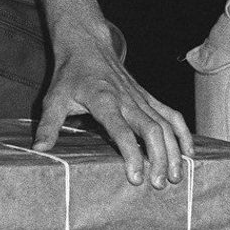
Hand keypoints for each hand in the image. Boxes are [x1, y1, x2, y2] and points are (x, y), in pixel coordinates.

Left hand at [33, 28, 193, 187]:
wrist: (87, 45)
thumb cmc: (70, 76)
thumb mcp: (53, 98)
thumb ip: (48, 125)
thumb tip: (39, 151)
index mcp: (102, 99)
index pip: (120, 129)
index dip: (131, 153)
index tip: (136, 178)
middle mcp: (126, 97)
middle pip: (151, 128)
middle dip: (159, 157)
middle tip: (158, 184)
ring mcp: (140, 97)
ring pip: (165, 123)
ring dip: (174, 150)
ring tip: (176, 177)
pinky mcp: (148, 97)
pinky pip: (171, 114)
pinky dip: (183, 133)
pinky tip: (189, 154)